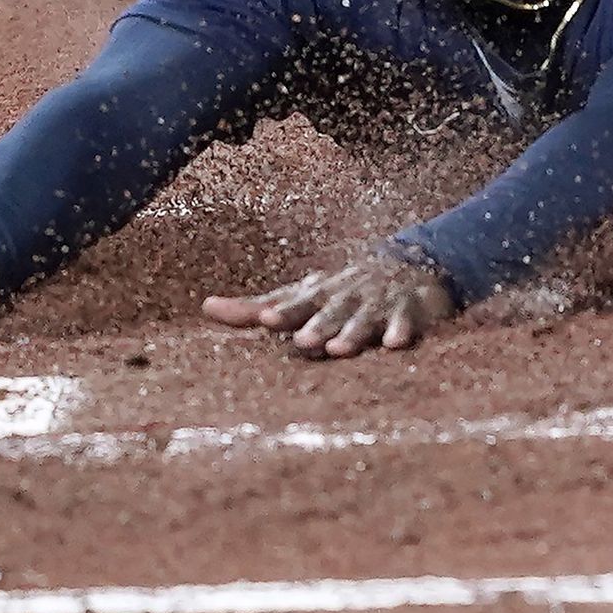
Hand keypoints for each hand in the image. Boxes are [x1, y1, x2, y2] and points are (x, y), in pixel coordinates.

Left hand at [202, 252, 456, 358]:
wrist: (405, 264)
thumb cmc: (339, 289)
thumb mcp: (300, 295)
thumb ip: (254, 306)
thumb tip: (205, 307)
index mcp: (318, 296)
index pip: (296, 305)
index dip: (284, 311)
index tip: (266, 319)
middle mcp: (344, 298)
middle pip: (329, 314)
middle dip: (317, 326)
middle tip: (302, 341)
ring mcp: (376, 303)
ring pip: (362, 319)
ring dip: (351, 332)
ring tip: (339, 348)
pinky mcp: (406, 311)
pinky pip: (404, 321)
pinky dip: (401, 330)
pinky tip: (394, 344)